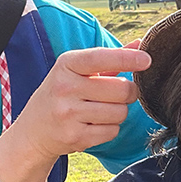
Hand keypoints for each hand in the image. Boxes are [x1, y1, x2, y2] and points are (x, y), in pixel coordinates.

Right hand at [0, 46, 151, 181]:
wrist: (34, 131)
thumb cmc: (62, 95)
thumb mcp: (77, 71)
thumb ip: (110, 59)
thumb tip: (141, 44)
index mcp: (66, 65)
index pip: (101, 58)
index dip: (127, 59)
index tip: (147, 59)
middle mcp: (65, 87)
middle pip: (121, 90)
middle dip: (127, 93)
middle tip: (115, 95)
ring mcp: (68, 114)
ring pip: (120, 112)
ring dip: (118, 112)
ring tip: (100, 110)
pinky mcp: (75, 137)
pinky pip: (112, 131)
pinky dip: (109, 129)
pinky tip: (92, 125)